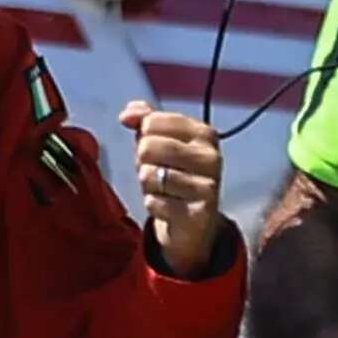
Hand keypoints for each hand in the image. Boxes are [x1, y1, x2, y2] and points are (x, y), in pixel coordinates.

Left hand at [120, 104, 226, 274]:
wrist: (193, 222)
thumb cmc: (173, 173)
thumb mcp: (160, 140)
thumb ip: (144, 119)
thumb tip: (127, 115)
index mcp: (204, 133)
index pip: (152, 121)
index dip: (143, 137)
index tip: (158, 150)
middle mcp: (210, 157)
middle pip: (148, 147)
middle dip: (143, 162)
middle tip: (158, 172)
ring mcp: (208, 186)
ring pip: (149, 175)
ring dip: (148, 185)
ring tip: (164, 189)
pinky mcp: (199, 213)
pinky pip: (153, 202)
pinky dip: (153, 205)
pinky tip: (168, 207)